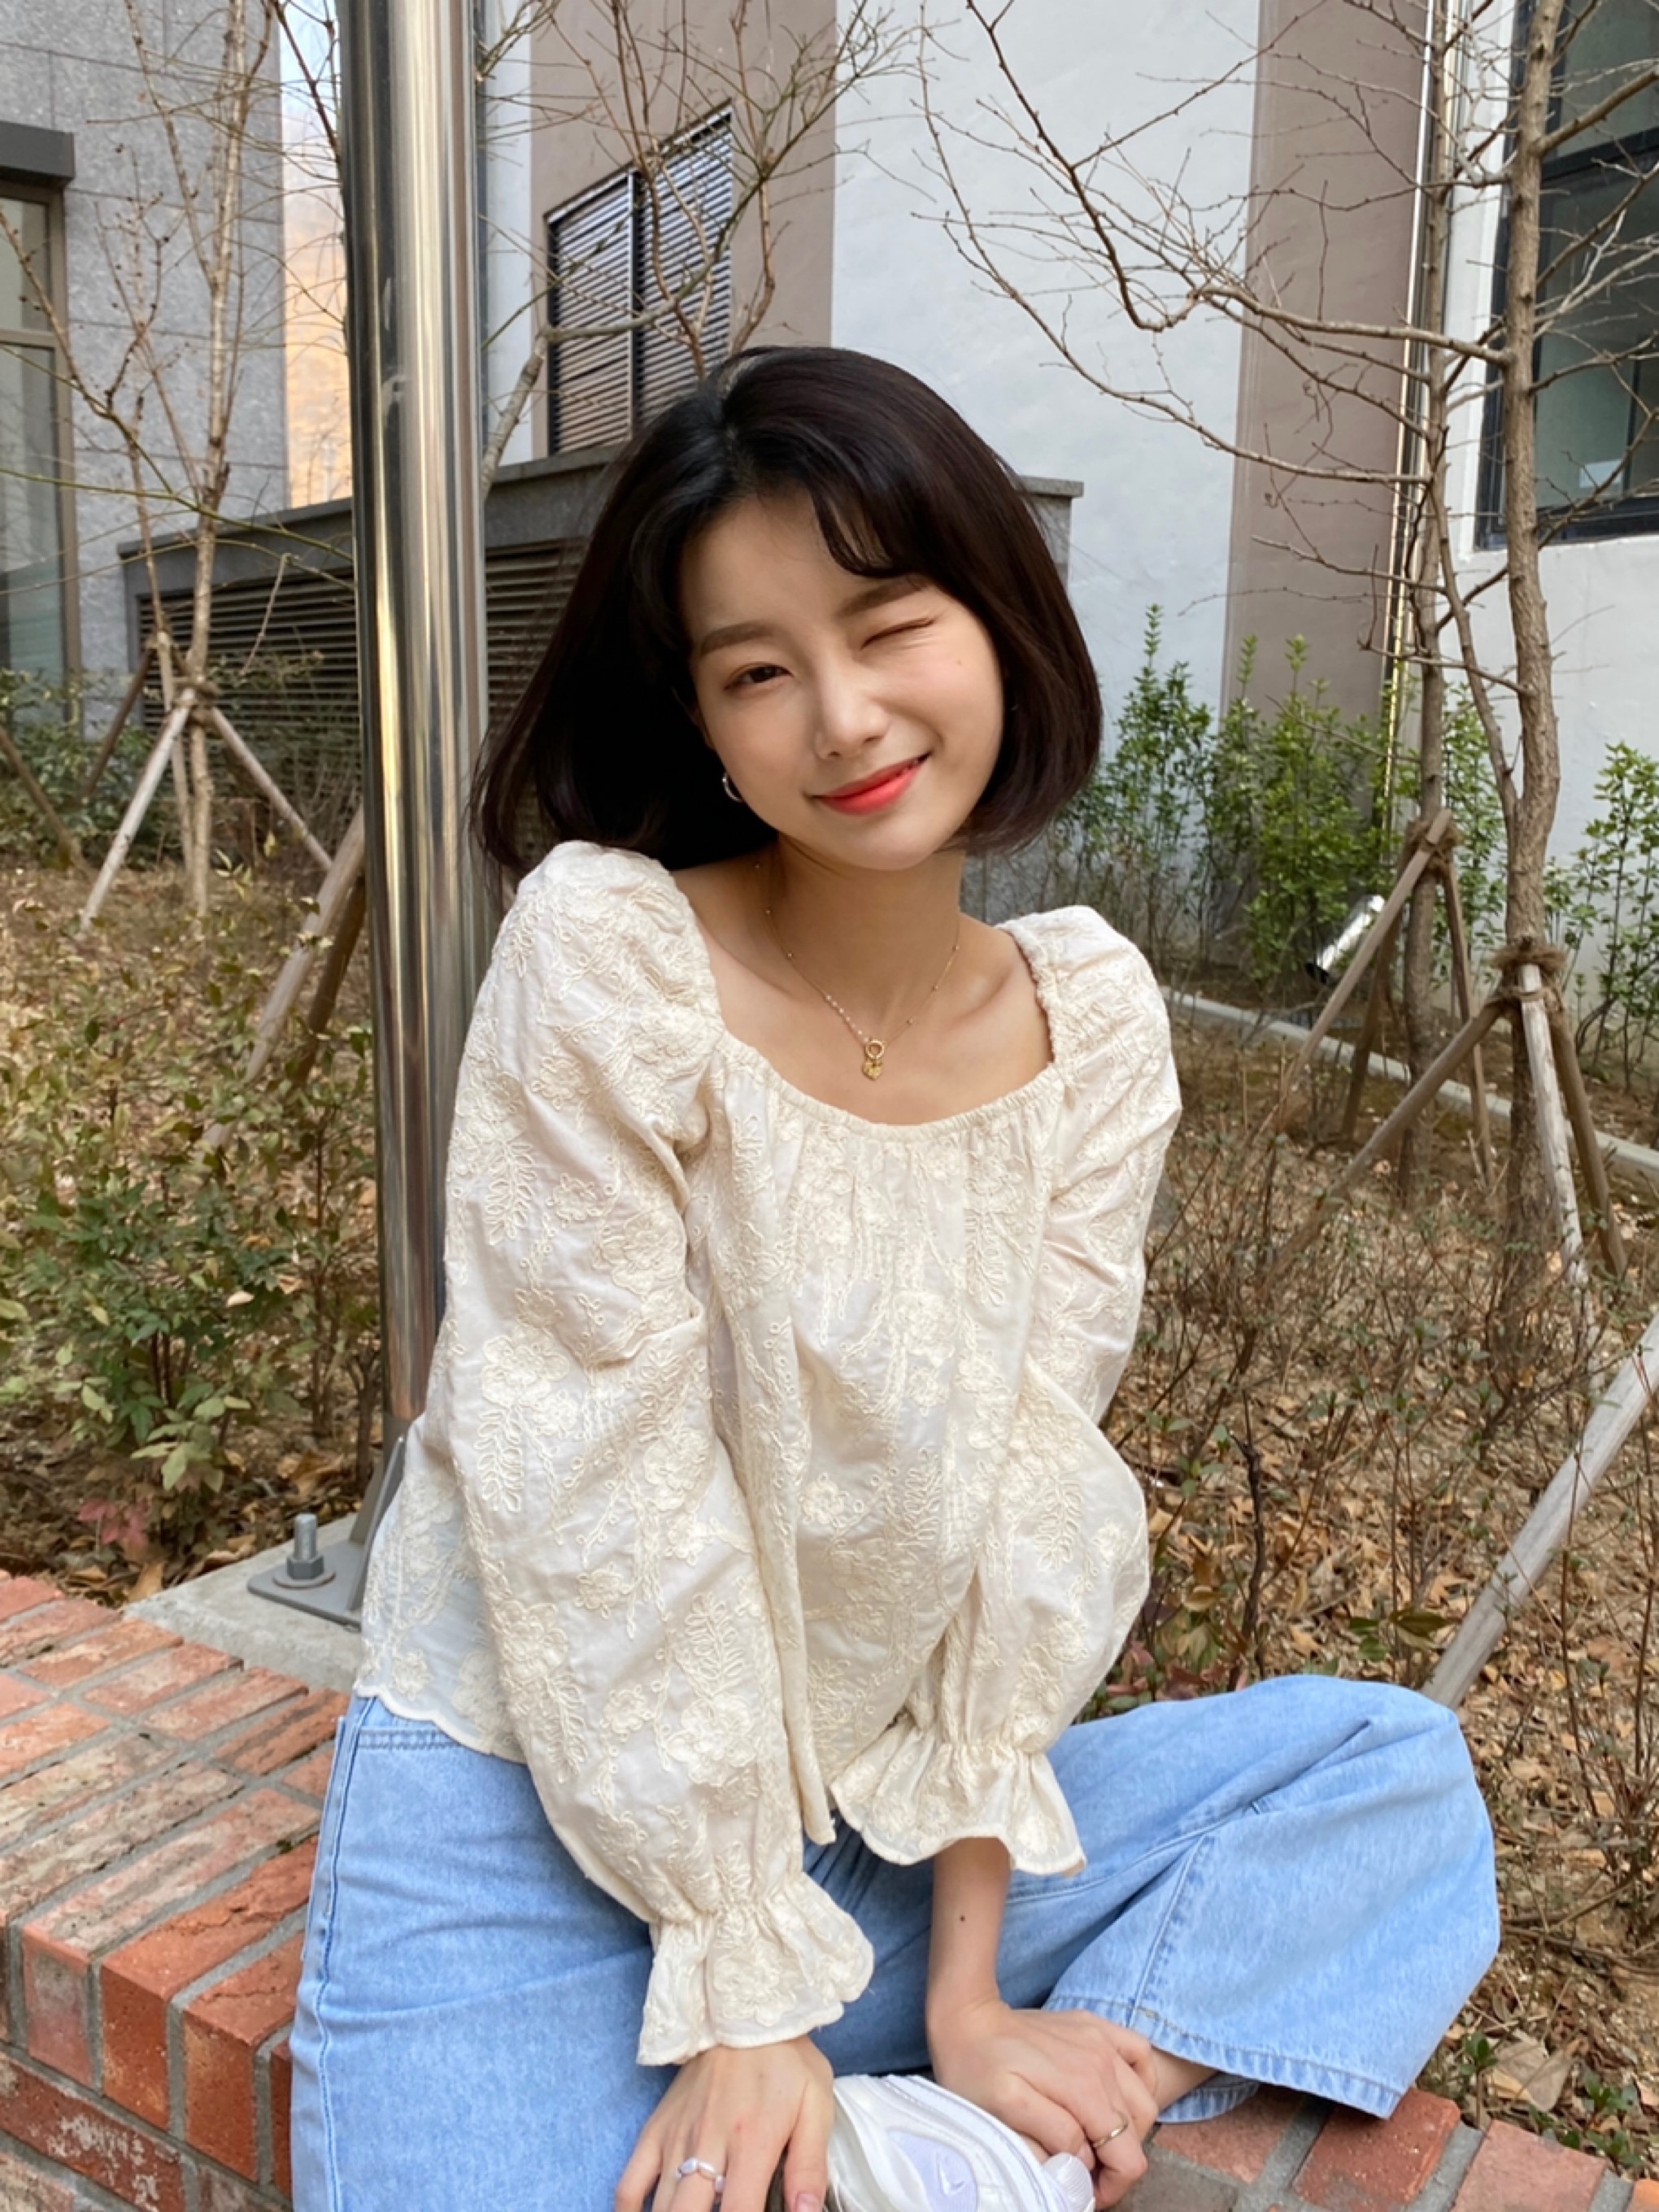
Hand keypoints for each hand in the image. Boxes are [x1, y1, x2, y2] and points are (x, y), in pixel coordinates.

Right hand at [616, 2034, 834, 2211]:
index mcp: (752, 2141)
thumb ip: (809, 2167)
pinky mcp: (656, 2129)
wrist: (743, 2009)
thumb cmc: (786, 2061)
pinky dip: (629, 2210)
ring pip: (661, 2208)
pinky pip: (629, 2184)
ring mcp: (676, 2138)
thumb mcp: (816, 2106)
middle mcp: (708, 2143)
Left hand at [928, 1997, 1159, 2207]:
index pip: (1128, 2158)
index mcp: (1082, 2089)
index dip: (1112, 2186)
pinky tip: (1115, 2095)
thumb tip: (1086, 2158)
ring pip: (1144, 2099)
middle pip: (1137, 2132)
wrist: (966, 2019)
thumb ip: (1051, 2139)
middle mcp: (1101, 2061)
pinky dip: (1139, 2079)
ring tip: (1095, 2136)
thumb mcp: (1002, 2115)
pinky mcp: (1096, 2026)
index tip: (1087, 2191)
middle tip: (1086, 2170)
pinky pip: (1140, 2053)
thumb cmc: (977, 2071)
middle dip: (1117, 2161)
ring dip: (1128, 2126)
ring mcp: (1101, 2039)